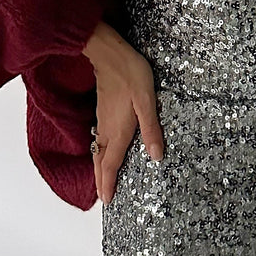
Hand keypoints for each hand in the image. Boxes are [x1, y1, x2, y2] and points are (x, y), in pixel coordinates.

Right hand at [83, 21, 164, 204]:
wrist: (110, 54)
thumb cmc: (131, 75)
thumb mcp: (147, 102)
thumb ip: (151, 130)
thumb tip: (156, 156)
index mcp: (118, 131)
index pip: (110, 164)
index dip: (108, 183)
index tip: (107, 201)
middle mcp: (107, 129)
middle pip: (100, 161)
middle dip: (101, 180)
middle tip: (103, 197)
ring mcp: (103, 120)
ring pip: (98, 151)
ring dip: (99, 168)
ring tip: (102, 180)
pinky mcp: (102, 111)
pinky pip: (99, 140)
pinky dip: (100, 153)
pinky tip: (104, 151)